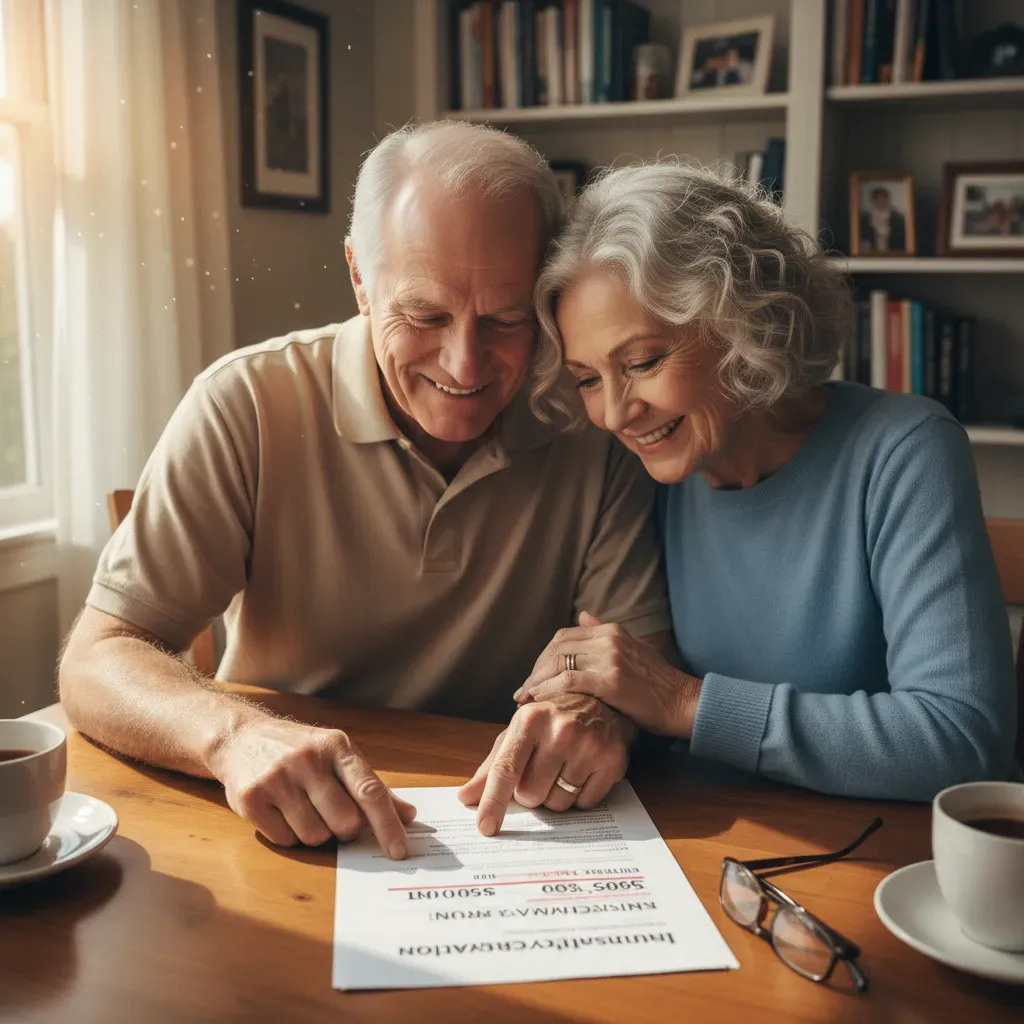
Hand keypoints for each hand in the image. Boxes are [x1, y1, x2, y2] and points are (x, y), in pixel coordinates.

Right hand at [210, 716, 415, 857]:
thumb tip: (409, 816)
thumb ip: (372, 786)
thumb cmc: (300, 751)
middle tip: (334, 816)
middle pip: (344, 820)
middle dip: (345, 829)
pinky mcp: (251, 797)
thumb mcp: (337, 756)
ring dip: (316, 833)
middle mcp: (307, 759)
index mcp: (336, 746)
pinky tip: (282, 811)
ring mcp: (277, 777)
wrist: (241, 737)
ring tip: (305, 809)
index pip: (370, 791)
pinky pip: (284, 840)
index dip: (387, 825)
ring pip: (314, 835)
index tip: (400, 851)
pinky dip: (289, 835)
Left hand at [457, 693, 634, 835]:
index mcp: (530, 719)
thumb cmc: (551, 720)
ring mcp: (590, 745)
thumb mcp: (518, 733)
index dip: (494, 801)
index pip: (506, 769)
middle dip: (531, 792)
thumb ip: (492, 766)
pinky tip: (582, 771)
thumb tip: (466, 797)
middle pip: (531, 794)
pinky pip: (585, 804)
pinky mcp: (613, 761)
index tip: (486, 827)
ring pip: (558, 804)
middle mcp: (561, 729)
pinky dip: (579, 796)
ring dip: (556, 795)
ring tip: (564, 767)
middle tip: (541, 769)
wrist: (600, 700)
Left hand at [513, 612, 700, 737]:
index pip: (565, 635)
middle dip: (536, 669)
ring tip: (526, 699)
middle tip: (525, 690)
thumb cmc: (657, 683)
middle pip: (557, 647)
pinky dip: (549, 690)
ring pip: (558, 662)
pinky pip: (568, 680)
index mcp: (612, 630)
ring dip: (537, 681)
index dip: (543, 656)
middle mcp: (609, 638)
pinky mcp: (610, 680)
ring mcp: (610, 657)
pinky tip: (540, 700)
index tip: (534, 675)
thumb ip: (604, 633)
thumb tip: (583, 616)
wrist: (683, 702)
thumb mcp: (632, 649)